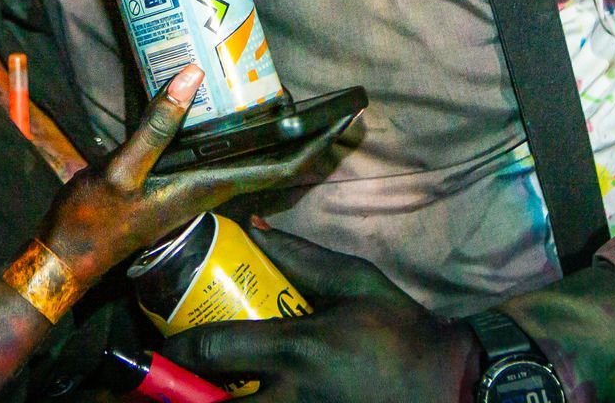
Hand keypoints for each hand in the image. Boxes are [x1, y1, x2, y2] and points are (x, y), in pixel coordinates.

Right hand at [40, 68, 355, 288]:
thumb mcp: (120, 170)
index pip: (278, 167)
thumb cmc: (93, 220)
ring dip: (285, 142)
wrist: (66, 259)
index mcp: (206, 187)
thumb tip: (193, 76)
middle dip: (312, 140)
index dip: (315, 144)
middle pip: (276, 166)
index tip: (346, 120)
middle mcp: (209, 191)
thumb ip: (156, 126)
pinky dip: (248, 143)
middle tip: (343, 110)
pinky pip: (227, 163)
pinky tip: (244, 126)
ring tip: (309, 113)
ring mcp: (195, 191)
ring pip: (254, 165)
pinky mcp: (178, 188)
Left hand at [162, 228, 477, 402]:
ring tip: (202, 393)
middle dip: (185, 394)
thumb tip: (256, 229)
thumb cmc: (403, 333)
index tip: (166, 344)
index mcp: (297, 348)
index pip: (217, 350)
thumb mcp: (357, 282)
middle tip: (172, 381)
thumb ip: (303, 257)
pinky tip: (245, 401)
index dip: (181, 349)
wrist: (449, 387)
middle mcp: (292, 395)